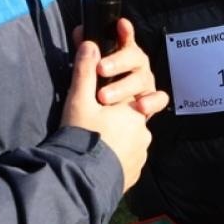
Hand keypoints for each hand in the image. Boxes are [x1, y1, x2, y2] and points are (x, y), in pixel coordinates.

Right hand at [64, 19, 167, 190]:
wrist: (81, 180)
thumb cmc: (82, 136)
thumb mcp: (79, 100)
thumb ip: (85, 71)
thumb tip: (90, 43)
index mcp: (134, 111)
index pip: (130, 94)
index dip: (114, 95)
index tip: (102, 100)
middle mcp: (144, 132)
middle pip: (129, 119)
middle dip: (114, 121)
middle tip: (93, 126)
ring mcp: (141, 155)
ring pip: (129, 141)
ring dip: (115, 141)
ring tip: (93, 145)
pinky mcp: (134, 173)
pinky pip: (126, 160)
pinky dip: (115, 158)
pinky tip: (98, 160)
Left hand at [74, 19, 168, 118]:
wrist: (99, 136)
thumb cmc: (92, 106)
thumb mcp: (82, 84)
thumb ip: (84, 60)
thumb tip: (80, 31)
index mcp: (120, 61)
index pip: (124, 42)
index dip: (125, 32)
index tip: (121, 24)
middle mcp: (135, 70)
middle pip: (136, 57)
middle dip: (118, 61)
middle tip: (101, 69)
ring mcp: (144, 86)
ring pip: (143, 78)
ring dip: (123, 86)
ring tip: (104, 97)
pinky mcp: (151, 104)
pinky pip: (159, 99)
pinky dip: (152, 101)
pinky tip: (139, 106)